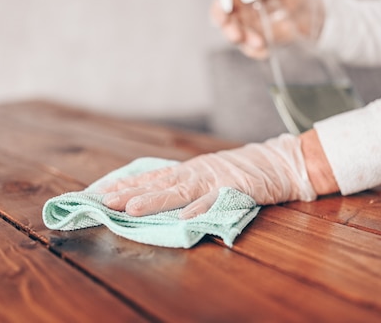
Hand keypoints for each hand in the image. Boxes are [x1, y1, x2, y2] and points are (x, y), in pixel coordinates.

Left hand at [97, 133, 316, 218]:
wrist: (278, 162)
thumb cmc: (242, 171)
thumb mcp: (209, 174)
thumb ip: (187, 184)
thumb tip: (157, 193)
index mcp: (189, 171)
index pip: (153, 177)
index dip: (128, 184)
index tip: (102, 191)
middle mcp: (197, 172)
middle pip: (160, 183)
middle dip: (131, 192)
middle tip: (105, 201)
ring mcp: (215, 179)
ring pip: (181, 191)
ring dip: (156, 200)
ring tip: (132, 209)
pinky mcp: (236, 188)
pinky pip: (216, 200)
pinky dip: (201, 208)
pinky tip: (184, 217)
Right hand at [211, 0, 324, 59]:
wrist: (313, 15)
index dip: (219, 6)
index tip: (223, 13)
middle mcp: (242, 12)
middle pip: (226, 22)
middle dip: (228, 30)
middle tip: (236, 35)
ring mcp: (250, 28)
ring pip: (238, 37)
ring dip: (245, 42)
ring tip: (259, 43)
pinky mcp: (259, 42)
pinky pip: (252, 50)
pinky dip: (257, 52)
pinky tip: (266, 50)